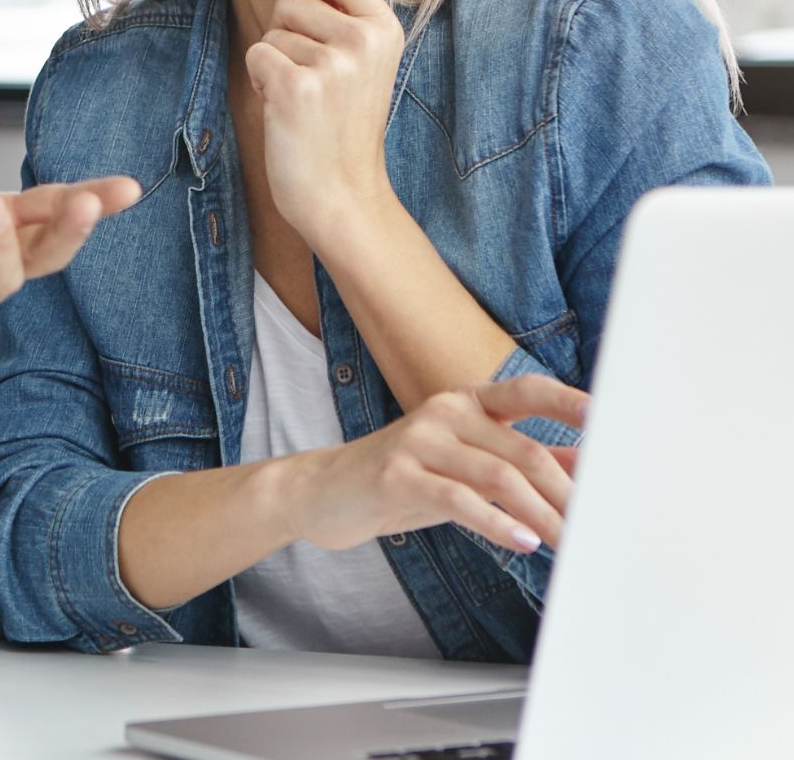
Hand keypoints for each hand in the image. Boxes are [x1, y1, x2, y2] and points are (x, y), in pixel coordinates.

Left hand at [242, 0, 404, 242]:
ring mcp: (334, 63)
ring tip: (301, 98)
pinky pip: (256, 55)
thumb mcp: (361, 61)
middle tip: (308, 75)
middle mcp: (364, 39)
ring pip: (270, 31)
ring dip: (274, 63)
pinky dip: (261, 81)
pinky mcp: (297, 87)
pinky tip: (285, 110)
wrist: (343, 194)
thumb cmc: (340, 125)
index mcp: (384, 26)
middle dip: (284, 31)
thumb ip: (339, 14)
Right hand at [287, 376, 588, 554]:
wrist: (325, 493)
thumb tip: (584, 468)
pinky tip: (521, 542)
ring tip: (566, 543)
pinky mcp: (397, 474)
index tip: (609, 419)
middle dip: (566, 493)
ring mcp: (418, 440)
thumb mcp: (465, 467)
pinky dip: (497, 524)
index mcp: (466, 403)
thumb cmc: (405, 479)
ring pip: (499, 476)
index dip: (568, 402)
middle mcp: (444, 412)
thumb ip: (520, 462)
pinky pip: (459, 499)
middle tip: (594, 527)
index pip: (526, 390)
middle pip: (523, 450)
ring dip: (541, 515)